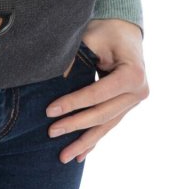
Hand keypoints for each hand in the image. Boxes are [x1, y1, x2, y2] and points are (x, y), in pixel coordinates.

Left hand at [45, 19, 148, 163]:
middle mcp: (138, 91)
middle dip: (75, 125)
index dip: (73, 104)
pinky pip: (108, 126)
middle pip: (102, 114)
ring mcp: (134, 102)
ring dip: (84, 142)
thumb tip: (56, 80)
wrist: (124, 31)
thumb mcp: (91, 38)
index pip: (98, 94)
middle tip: (51, 133)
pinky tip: (80, 156)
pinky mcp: (126, 107)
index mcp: (133, 74)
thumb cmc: (106, 32)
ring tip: (63, 157)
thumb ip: (77, 58)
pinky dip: (93, 141)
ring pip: (106, 126)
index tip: (49, 111)